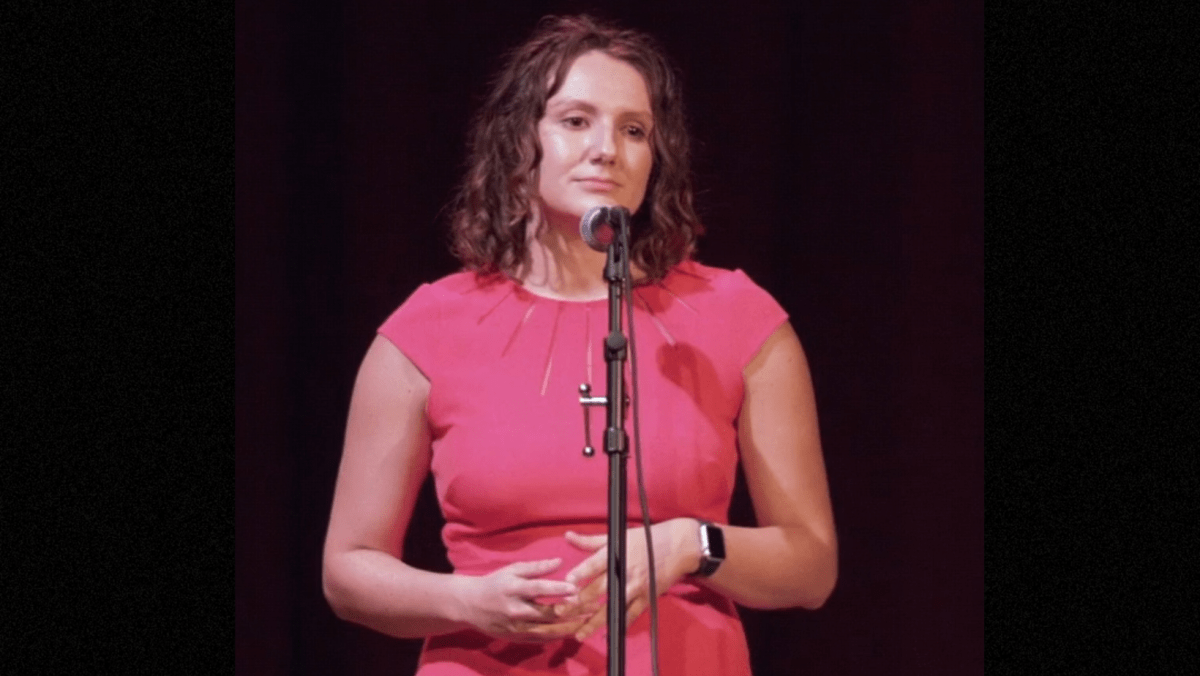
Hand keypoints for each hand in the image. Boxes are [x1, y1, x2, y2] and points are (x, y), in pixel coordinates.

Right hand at [457, 558, 595, 642]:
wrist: (471, 605)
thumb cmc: (495, 583)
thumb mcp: (512, 570)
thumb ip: (536, 567)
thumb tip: (558, 562)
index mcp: (513, 589)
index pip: (538, 589)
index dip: (557, 588)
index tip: (575, 588)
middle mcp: (515, 610)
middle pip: (547, 612)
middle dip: (571, 610)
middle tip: (591, 606)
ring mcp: (516, 627)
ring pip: (547, 630)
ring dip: (569, 626)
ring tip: (587, 620)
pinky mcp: (516, 638)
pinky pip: (540, 639)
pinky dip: (557, 636)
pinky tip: (572, 631)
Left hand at [554, 519, 699, 640]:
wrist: (677, 547)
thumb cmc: (644, 539)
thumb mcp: (616, 537)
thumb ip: (590, 541)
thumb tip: (567, 536)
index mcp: (615, 554)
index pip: (594, 565)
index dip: (580, 574)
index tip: (566, 584)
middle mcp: (625, 571)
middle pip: (600, 589)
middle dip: (580, 601)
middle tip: (561, 611)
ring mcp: (636, 587)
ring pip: (613, 607)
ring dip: (595, 621)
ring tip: (579, 633)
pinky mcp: (646, 598)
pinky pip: (630, 615)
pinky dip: (619, 625)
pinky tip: (606, 634)